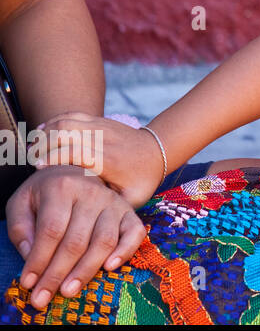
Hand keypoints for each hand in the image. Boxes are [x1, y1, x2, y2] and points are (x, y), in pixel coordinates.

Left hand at [5, 166, 147, 309]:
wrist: (74, 172)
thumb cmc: (45, 192)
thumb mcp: (21, 202)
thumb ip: (20, 228)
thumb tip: (31, 256)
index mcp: (62, 187)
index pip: (51, 230)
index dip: (39, 260)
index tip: (28, 282)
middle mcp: (92, 193)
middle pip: (76, 241)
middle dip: (58, 273)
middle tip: (44, 297)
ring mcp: (113, 202)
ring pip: (104, 241)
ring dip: (86, 270)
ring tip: (69, 290)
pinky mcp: (129, 211)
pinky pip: (135, 233)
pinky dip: (125, 252)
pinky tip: (109, 267)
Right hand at [29, 111, 165, 206]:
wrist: (157, 152)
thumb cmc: (142, 180)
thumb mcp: (132, 198)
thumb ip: (110, 206)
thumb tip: (86, 215)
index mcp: (109, 160)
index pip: (77, 152)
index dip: (55, 157)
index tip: (38, 167)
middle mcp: (104, 139)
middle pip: (67, 132)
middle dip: (44, 144)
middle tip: (31, 159)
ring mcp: (102, 126)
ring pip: (67, 121)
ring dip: (46, 132)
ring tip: (33, 147)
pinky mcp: (100, 120)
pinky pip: (72, 115)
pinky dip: (54, 121)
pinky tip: (41, 132)